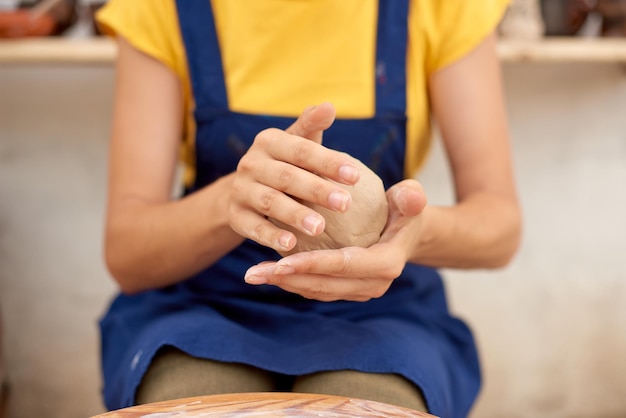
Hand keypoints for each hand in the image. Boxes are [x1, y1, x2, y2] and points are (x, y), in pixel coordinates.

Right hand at [229, 103, 361, 252]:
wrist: (243, 190)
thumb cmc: (283, 163)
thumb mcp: (295, 143)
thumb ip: (311, 127)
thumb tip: (329, 106)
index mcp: (269, 141)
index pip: (302, 150)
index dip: (329, 162)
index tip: (356, 176)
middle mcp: (251, 163)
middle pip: (287, 177)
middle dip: (317, 190)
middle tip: (345, 204)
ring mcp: (241, 190)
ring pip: (270, 202)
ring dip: (295, 215)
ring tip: (319, 228)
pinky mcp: (235, 215)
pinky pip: (252, 227)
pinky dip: (270, 236)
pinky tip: (291, 245)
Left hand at [244, 179, 427, 301]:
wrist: (407, 234)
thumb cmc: (404, 210)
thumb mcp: (410, 199)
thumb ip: (411, 197)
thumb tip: (410, 196)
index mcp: (386, 264)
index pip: (344, 265)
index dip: (312, 264)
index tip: (280, 261)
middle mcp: (373, 285)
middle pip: (324, 284)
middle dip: (287, 279)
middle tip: (253, 272)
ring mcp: (360, 291)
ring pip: (316, 291)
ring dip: (284, 284)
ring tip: (253, 274)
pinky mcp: (348, 291)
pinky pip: (317, 289)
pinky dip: (293, 282)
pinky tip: (269, 272)